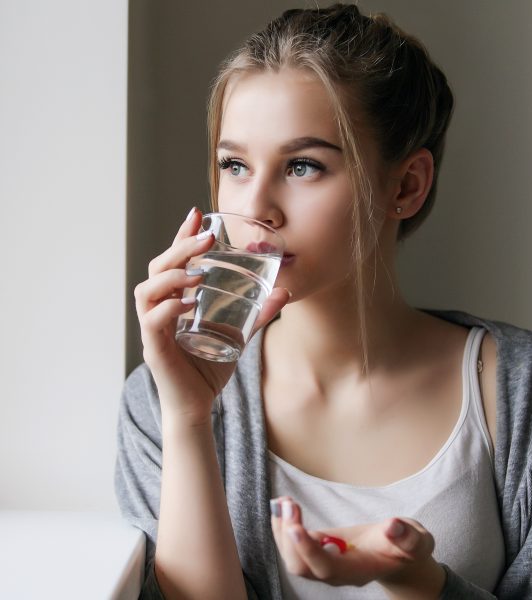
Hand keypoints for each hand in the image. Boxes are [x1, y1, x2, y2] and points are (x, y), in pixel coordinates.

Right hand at [134, 207, 289, 424]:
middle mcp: (159, 310)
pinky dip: (168, 309)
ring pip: (146, 291)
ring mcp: (153, 329)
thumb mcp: (239, 335)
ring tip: (197, 273)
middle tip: (206, 238)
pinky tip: (189, 302)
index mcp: (174, 301)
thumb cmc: (210, 368)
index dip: (182, 236)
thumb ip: (257, 315)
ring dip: (171, 276)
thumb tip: (285, 292)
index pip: (173, 261)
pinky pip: (152, 322)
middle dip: (179, 248)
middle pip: (157, 269)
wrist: (199, 405)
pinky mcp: (154, 350)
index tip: (198, 214)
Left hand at [270, 497, 445, 597]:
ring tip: (281, 501)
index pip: (327, 568)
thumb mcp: (416, 541)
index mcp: (358, 571)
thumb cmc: (406, 548)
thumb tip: (393, 527)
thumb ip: (408, 537)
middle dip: (288, 537)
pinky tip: (284, 505)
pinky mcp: (320, 549)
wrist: (400, 556)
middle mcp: (337, 572)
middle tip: (286, 504)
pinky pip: (295, 545)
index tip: (295, 527)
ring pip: (294, 558)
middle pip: (302, 567)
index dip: (309, 550)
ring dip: (282, 530)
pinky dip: (285, 525)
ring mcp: (326, 562)